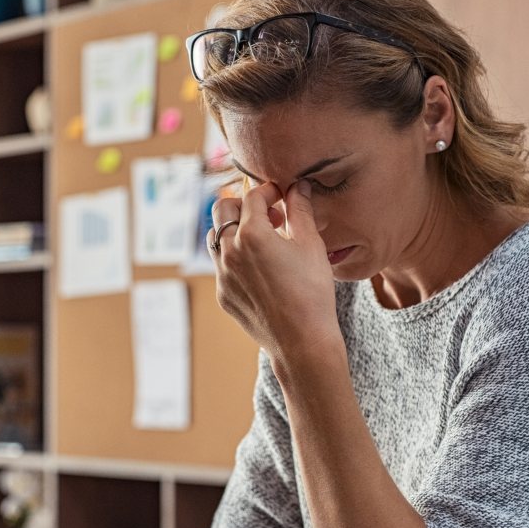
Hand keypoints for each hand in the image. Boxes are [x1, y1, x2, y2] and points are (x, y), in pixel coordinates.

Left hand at [209, 181, 339, 362]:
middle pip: (221, 209)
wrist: (302, 341)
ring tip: (262, 240)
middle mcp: (230, 251)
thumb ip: (301, 210)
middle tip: (268, 215)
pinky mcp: (223, 294)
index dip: (268, 191)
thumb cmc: (312, 292)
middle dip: (243, 205)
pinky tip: (261, 269)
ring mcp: (222, 275)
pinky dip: (236, 257)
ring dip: (234, 230)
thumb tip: (298, 186)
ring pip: (216, 237)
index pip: (252, 196)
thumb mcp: (311, 245)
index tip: (282, 197)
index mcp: (252, 234)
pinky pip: (221, 266)